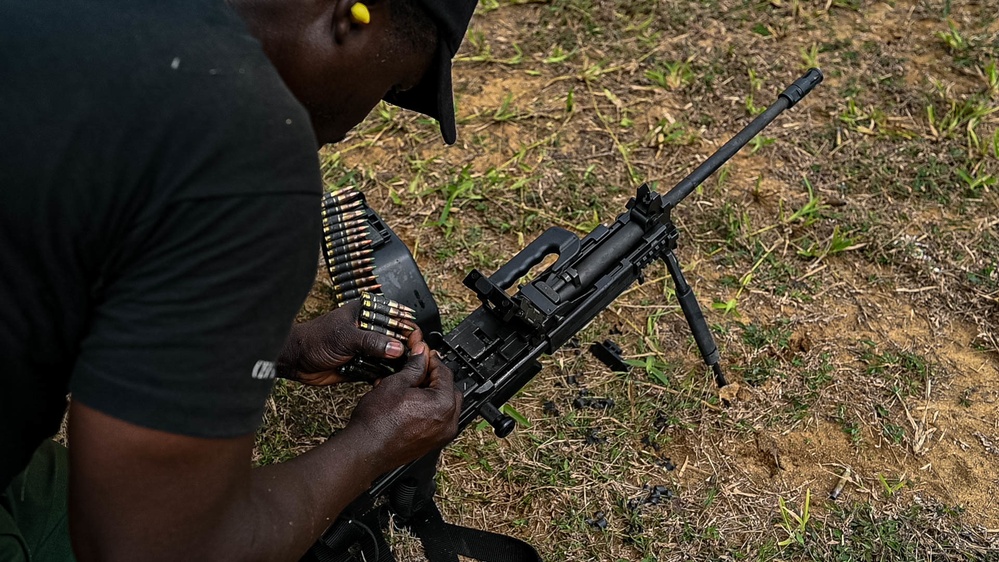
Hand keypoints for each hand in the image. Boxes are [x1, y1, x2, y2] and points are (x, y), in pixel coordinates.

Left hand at [277, 300, 420, 385]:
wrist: (296, 360)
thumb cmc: (315, 339)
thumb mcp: (346, 337)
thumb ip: (372, 342)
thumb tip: (396, 348)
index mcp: (366, 312)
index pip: (395, 317)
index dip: (407, 328)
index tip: (417, 340)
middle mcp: (368, 328)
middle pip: (395, 337)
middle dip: (404, 348)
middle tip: (413, 358)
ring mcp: (366, 347)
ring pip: (389, 355)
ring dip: (395, 363)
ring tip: (405, 371)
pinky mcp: (362, 364)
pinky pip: (379, 369)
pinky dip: (384, 375)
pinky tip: (389, 379)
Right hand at [346, 342, 461, 472]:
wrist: (365, 449)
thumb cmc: (377, 421)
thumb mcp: (396, 384)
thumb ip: (414, 367)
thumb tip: (422, 355)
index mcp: (443, 404)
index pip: (445, 373)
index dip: (432, 360)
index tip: (424, 354)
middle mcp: (448, 422)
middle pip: (449, 389)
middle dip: (435, 377)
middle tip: (419, 369)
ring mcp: (442, 435)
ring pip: (446, 406)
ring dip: (433, 393)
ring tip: (413, 386)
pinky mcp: (433, 443)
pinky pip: (439, 420)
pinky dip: (431, 409)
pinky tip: (413, 402)